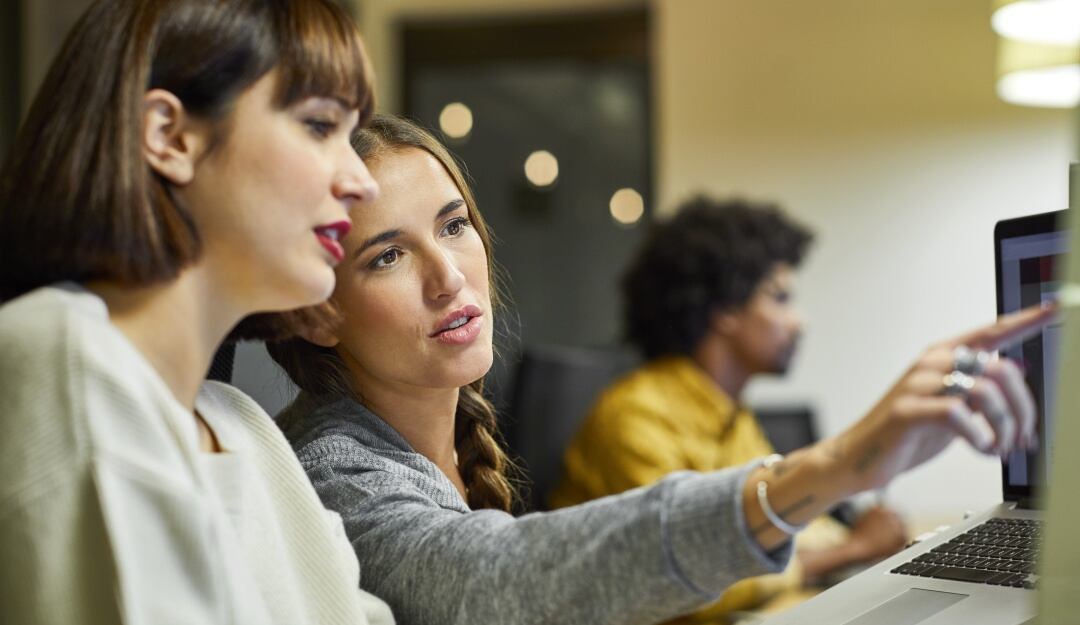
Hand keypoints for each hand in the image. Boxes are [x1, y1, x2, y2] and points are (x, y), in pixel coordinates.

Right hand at [742, 303, 1055, 552]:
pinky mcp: (908, 410)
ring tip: (999, 447)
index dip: (1025, 320)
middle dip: (1024, 408)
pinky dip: (981, 438)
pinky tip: (981, 450)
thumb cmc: (904, 434)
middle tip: (1022, 437)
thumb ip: (980, 389)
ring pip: (985, 392)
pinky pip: (960, 415)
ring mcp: (917, 385)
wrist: (859, 459)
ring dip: (1004, 426)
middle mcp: (932, 363)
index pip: (992, 332)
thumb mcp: (951, 408)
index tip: (1055, 308)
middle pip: (1001, 369)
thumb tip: (1016, 369)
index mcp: (943, 357)